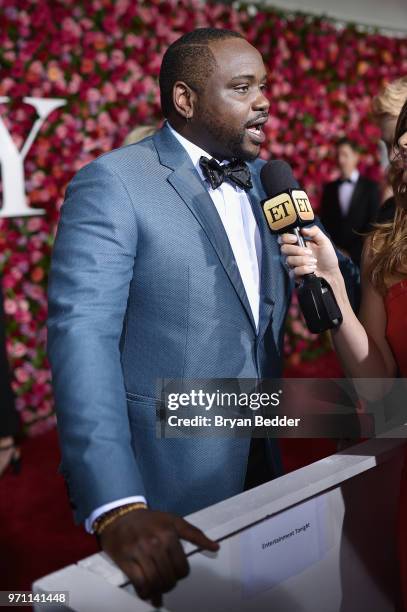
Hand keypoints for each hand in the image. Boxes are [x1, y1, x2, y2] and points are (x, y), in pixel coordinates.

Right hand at [100, 508, 218, 606]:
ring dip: (158, 591)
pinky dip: (145, 592)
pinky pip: (139, 583)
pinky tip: (146, 592)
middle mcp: (155, 543)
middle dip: (169, 584)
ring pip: (155, 582)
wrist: (121, 515)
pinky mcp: (125, 560)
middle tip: (167, 582)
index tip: (176, 572)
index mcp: (169, 534)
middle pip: (169, 577)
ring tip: (158, 591)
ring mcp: (139, 552)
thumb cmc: (150, 519)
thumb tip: (215, 547)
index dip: (180, 574)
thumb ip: (195, 534)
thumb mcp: (174, 521)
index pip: (182, 568)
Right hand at [279, 225, 339, 279]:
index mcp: (298, 243)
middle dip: (297, 250)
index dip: (286, 238)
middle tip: (309, 252)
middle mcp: (293, 253)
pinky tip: (312, 269)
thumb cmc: (327, 257)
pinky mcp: (294, 274)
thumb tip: (303, 229)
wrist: (330, 272)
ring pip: (289, 260)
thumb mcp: (324, 241)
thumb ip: (315, 232)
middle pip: (284, 249)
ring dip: (303, 260)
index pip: (284, 239)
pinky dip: (305, 269)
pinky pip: (294, 271)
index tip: (295, 239)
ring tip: (314, 262)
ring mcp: (293, 264)